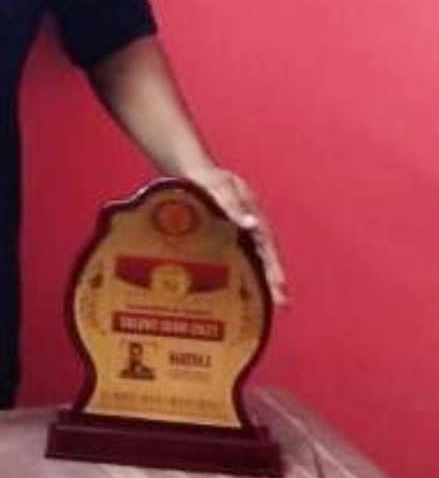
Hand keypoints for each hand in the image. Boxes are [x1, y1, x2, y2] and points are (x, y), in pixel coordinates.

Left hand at [180, 165, 287, 305]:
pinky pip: (237, 255)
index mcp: (253, 214)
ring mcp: (240, 231)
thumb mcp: (220, 187)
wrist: (194, 171)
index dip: (273, 266)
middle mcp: (250, 226)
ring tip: (268, 306)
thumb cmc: (207, 178)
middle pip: (264, 255)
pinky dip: (242, 271)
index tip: (280, 285)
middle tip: (282, 304)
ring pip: (252, 258)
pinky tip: (239, 290)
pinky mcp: (227, 234)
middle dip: (273, 279)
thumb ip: (233, 205)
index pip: (266, 245)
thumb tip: (252, 224)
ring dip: (260, 279)